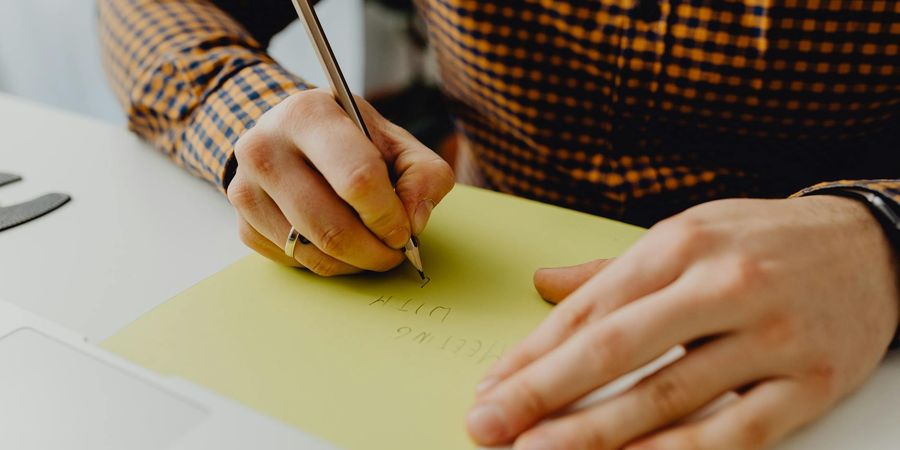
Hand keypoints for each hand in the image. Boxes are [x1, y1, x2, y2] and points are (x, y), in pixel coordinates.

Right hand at [227, 88, 453, 274]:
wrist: (294, 137)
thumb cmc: (352, 140)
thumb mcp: (397, 142)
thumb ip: (424, 176)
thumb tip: (414, 222)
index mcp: (307, 115)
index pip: (357, 179)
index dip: (388, 215)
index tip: (404, 229)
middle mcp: (264, 147)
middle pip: (332, 227)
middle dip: (375, 251)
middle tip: (395, 251)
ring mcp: (245, 188)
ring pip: (313, 252)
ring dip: (355, 262)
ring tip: (372, 247)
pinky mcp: (243, 224)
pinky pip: (295, 262)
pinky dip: (328, 264)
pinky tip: (340, 243)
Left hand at [467, 196, 898, 448]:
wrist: (876, 247)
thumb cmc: (763, 242)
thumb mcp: (687, 233)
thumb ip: (611, 270)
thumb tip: (542, 285)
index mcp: (679, 246)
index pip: (589, 309)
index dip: (531, 354)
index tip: (489, 388)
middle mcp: (719, 286)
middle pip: (614, 350)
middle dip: (542, 393)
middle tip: (487, 426)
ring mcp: (766, 337)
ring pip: (666, 397)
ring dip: (594, 434)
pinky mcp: (807, 384)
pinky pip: (732, 433)